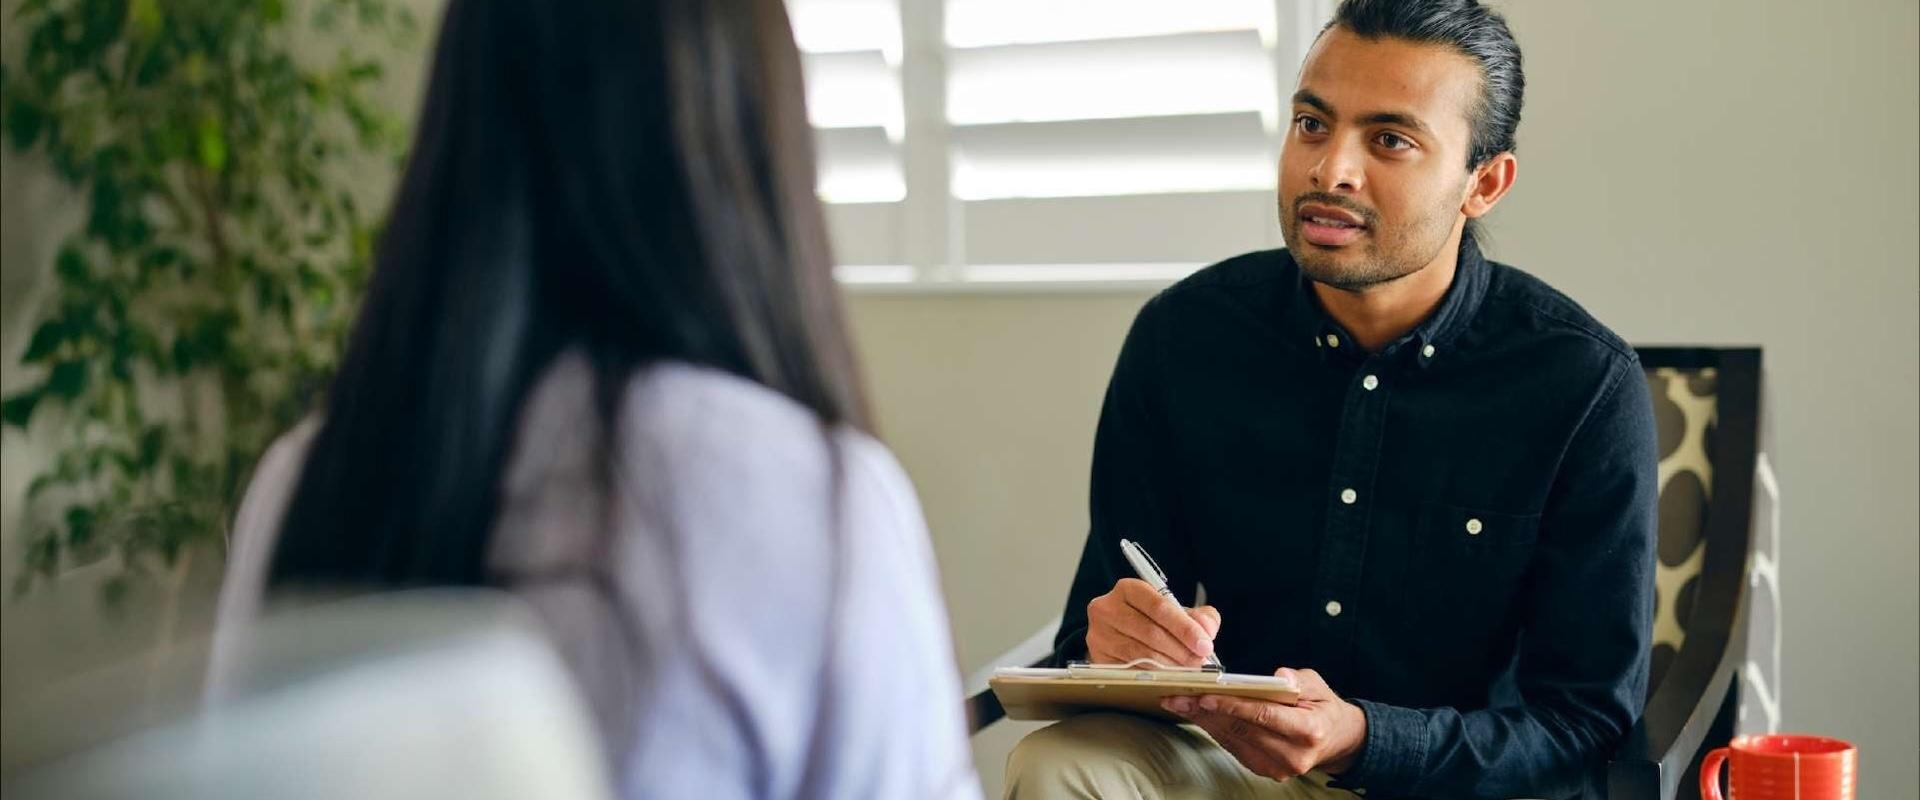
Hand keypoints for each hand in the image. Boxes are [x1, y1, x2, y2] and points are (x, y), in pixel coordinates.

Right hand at [1085, 578, 1219, 666]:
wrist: (1117, 634)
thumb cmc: (1150, 621)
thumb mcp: (1175, 612)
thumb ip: (1199, 617)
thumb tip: (1207, 630)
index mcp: (1128, 589)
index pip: (1159, 607)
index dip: (1185, 628)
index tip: (1205, 645)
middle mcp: (1107, 608)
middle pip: (1150, 633)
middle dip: (1181, 651)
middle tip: (1200, 663)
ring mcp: (1099, 635)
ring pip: (1141, 655)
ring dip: (1170, 667)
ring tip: (1189, 672)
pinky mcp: (1097, 658)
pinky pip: (1130, 671)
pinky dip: (1154, 677)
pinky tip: (1169, 678)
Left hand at [1161, 667, 1366, 780]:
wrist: (1336, 739)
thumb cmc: (1323, 707)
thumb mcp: (1318, 685)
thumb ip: (1299, 680)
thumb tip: (1280, 676)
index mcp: (1309, 731)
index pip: (1264, 716)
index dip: (1233, 706)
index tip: (1205, 696)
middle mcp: (1293, 755)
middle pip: (1242, 729)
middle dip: (1206, 711)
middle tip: (1178, 696)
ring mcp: (1278, 768)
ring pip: (1233, 740)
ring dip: (1204, 721)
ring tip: (1179, 703)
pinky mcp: (1266, 770)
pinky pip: (1234, 747)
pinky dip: (1215, 730)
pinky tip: (1198, 715)